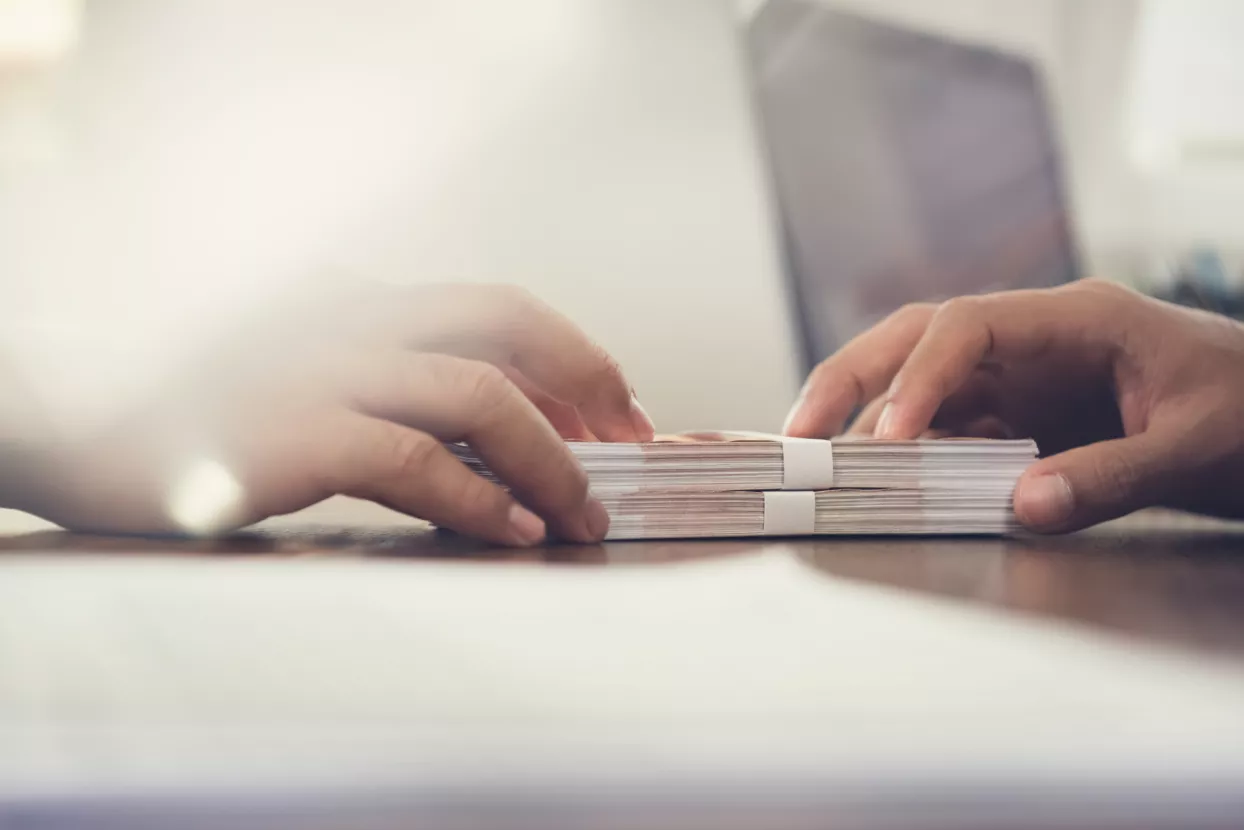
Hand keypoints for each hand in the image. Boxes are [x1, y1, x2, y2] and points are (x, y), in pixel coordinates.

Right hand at [5, 283, 653, 544]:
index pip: (488, 308)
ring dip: (550, 457)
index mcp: (351, 296)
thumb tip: (480, 428)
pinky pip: (422, 460)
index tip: (611, 403)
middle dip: (585, 376)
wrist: (72, 422)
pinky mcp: (299, 430)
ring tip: (582, 509)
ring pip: (479, 395)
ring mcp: (323, 366)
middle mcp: (346, 314)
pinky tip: (516, 529)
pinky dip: (484, 498)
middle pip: (504, 321)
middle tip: (628, 435)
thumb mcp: (296, 368)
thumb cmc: (189, 407)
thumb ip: (378, 379)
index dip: (566, 353)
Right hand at [783, 279, 1243, 531]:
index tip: (891, 439)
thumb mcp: (1197, 447)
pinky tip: (884, 481)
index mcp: (1077, 319)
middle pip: (917, 338)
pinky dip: (909, 451)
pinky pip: (950, 426)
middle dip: (851, 378)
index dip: (918, 378)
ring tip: (821, 461)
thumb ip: (1114, 476)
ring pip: (921, 380)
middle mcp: (1035, 340)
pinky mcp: (1023, 415)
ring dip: (868, 416)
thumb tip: (1022, 508)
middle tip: (799, 434)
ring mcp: (1024, 376)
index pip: (967, 327)